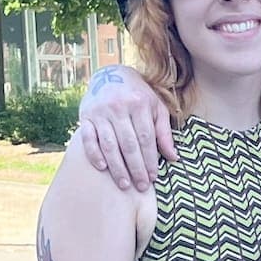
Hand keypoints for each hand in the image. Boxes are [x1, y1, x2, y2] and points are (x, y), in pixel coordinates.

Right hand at [73, 66, 176, 190]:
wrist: (111, 74)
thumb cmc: (138, 95)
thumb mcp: (156, 107)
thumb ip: (164, 132)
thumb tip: (174, 157)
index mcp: (139, 104)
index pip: (146, 138)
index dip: (150, 160)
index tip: (154, 177)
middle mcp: (119, 107)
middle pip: (129, 144)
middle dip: (136, 168)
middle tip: (142, 186)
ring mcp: (100, 112)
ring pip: (109, 144)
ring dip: (117, 167)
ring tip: (125, 184)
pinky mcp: (85, 116)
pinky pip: (88, 138)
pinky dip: (94, 153)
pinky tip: (102, 168)